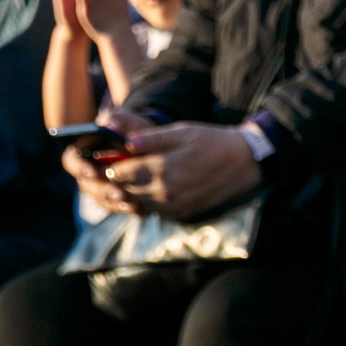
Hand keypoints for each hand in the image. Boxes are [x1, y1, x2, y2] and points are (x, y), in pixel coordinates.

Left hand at [98, 119, 264, 219]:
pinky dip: (145, 201)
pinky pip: (152, 210)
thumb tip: (124, 142)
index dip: (107, 166)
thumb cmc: (212, 141)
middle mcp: (165, 191)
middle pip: (124, 190)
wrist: (245, 162)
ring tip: (125, 179)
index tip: (100, 161)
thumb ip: (151, 139)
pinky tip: (147, 188)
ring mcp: (173, 205)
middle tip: (106, 172)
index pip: (119, 173)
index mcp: (162, 168)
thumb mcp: (182, 132)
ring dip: (128, 192)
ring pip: (136, 202)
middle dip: (114, 181)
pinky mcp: (180, 213)